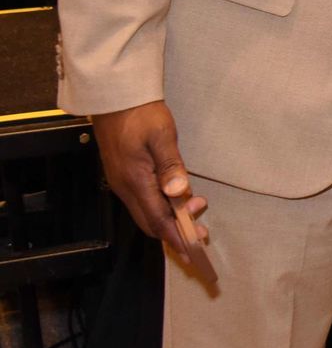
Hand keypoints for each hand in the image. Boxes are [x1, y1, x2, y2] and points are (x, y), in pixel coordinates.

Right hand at [91, 100, 206, 254]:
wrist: (115, 98)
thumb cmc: (140, 113)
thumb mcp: (162, 135)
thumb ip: (171, 165)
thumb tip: (179, 192)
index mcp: (135, 181)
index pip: (157, 220)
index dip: (176, 237)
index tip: (193, 249)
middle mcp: (125, 187)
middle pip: (150, 222)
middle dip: (175, 233)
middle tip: (200, 234)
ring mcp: (122, 182)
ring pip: (146, 213)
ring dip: (169, 220)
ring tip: (195, 214)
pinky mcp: (124, 175)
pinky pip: (143, 201)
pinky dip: (161, 208)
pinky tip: (176, 202)